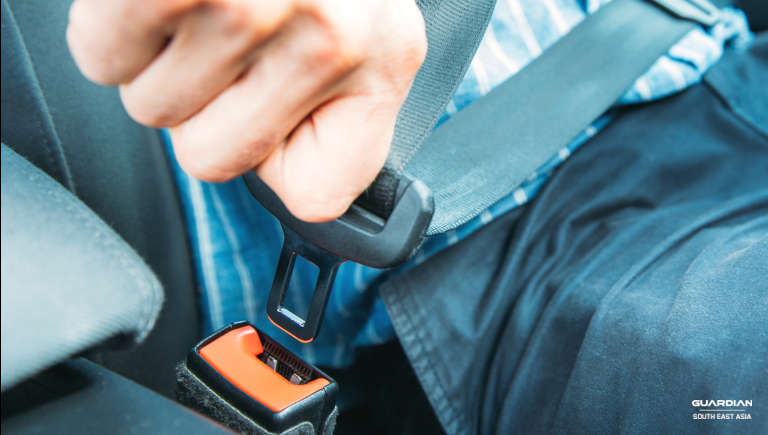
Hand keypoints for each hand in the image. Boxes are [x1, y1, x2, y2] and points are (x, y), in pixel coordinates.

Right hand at [67, 0, 425, 220]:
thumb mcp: (363, 21)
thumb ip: (335, 106)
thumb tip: (284, 176)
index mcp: (384, 59)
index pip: (320, 195)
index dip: (276, 158)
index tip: (272, 109)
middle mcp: (330, 38)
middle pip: (213, 160)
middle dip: (205, 105)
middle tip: (226, 35)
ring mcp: (250, 1)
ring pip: (154, 109)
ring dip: (160, 60)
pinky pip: (102, 60)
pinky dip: (112, 30)